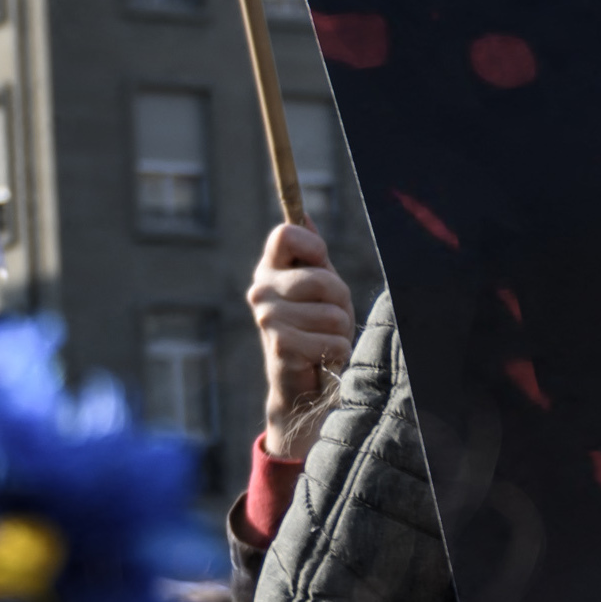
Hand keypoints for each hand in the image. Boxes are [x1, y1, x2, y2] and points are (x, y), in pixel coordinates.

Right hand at [246, 222, 354, 465]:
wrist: (301, 387)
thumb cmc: (314, 331)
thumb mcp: (318, 289)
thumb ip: (313, 255)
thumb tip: (304, 214)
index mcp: (268, 271)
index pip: (287, 234)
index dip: (314, 247)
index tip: (320, 263)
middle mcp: (260, 291)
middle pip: (323, 278)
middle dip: (340, 301)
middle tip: (328, 319)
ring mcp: (267, 319)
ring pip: (333, 314)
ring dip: (340, 332)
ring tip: (323, 340)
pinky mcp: (281, 346)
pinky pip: (334, 341)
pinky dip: (338, 353)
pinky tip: (321, 358)